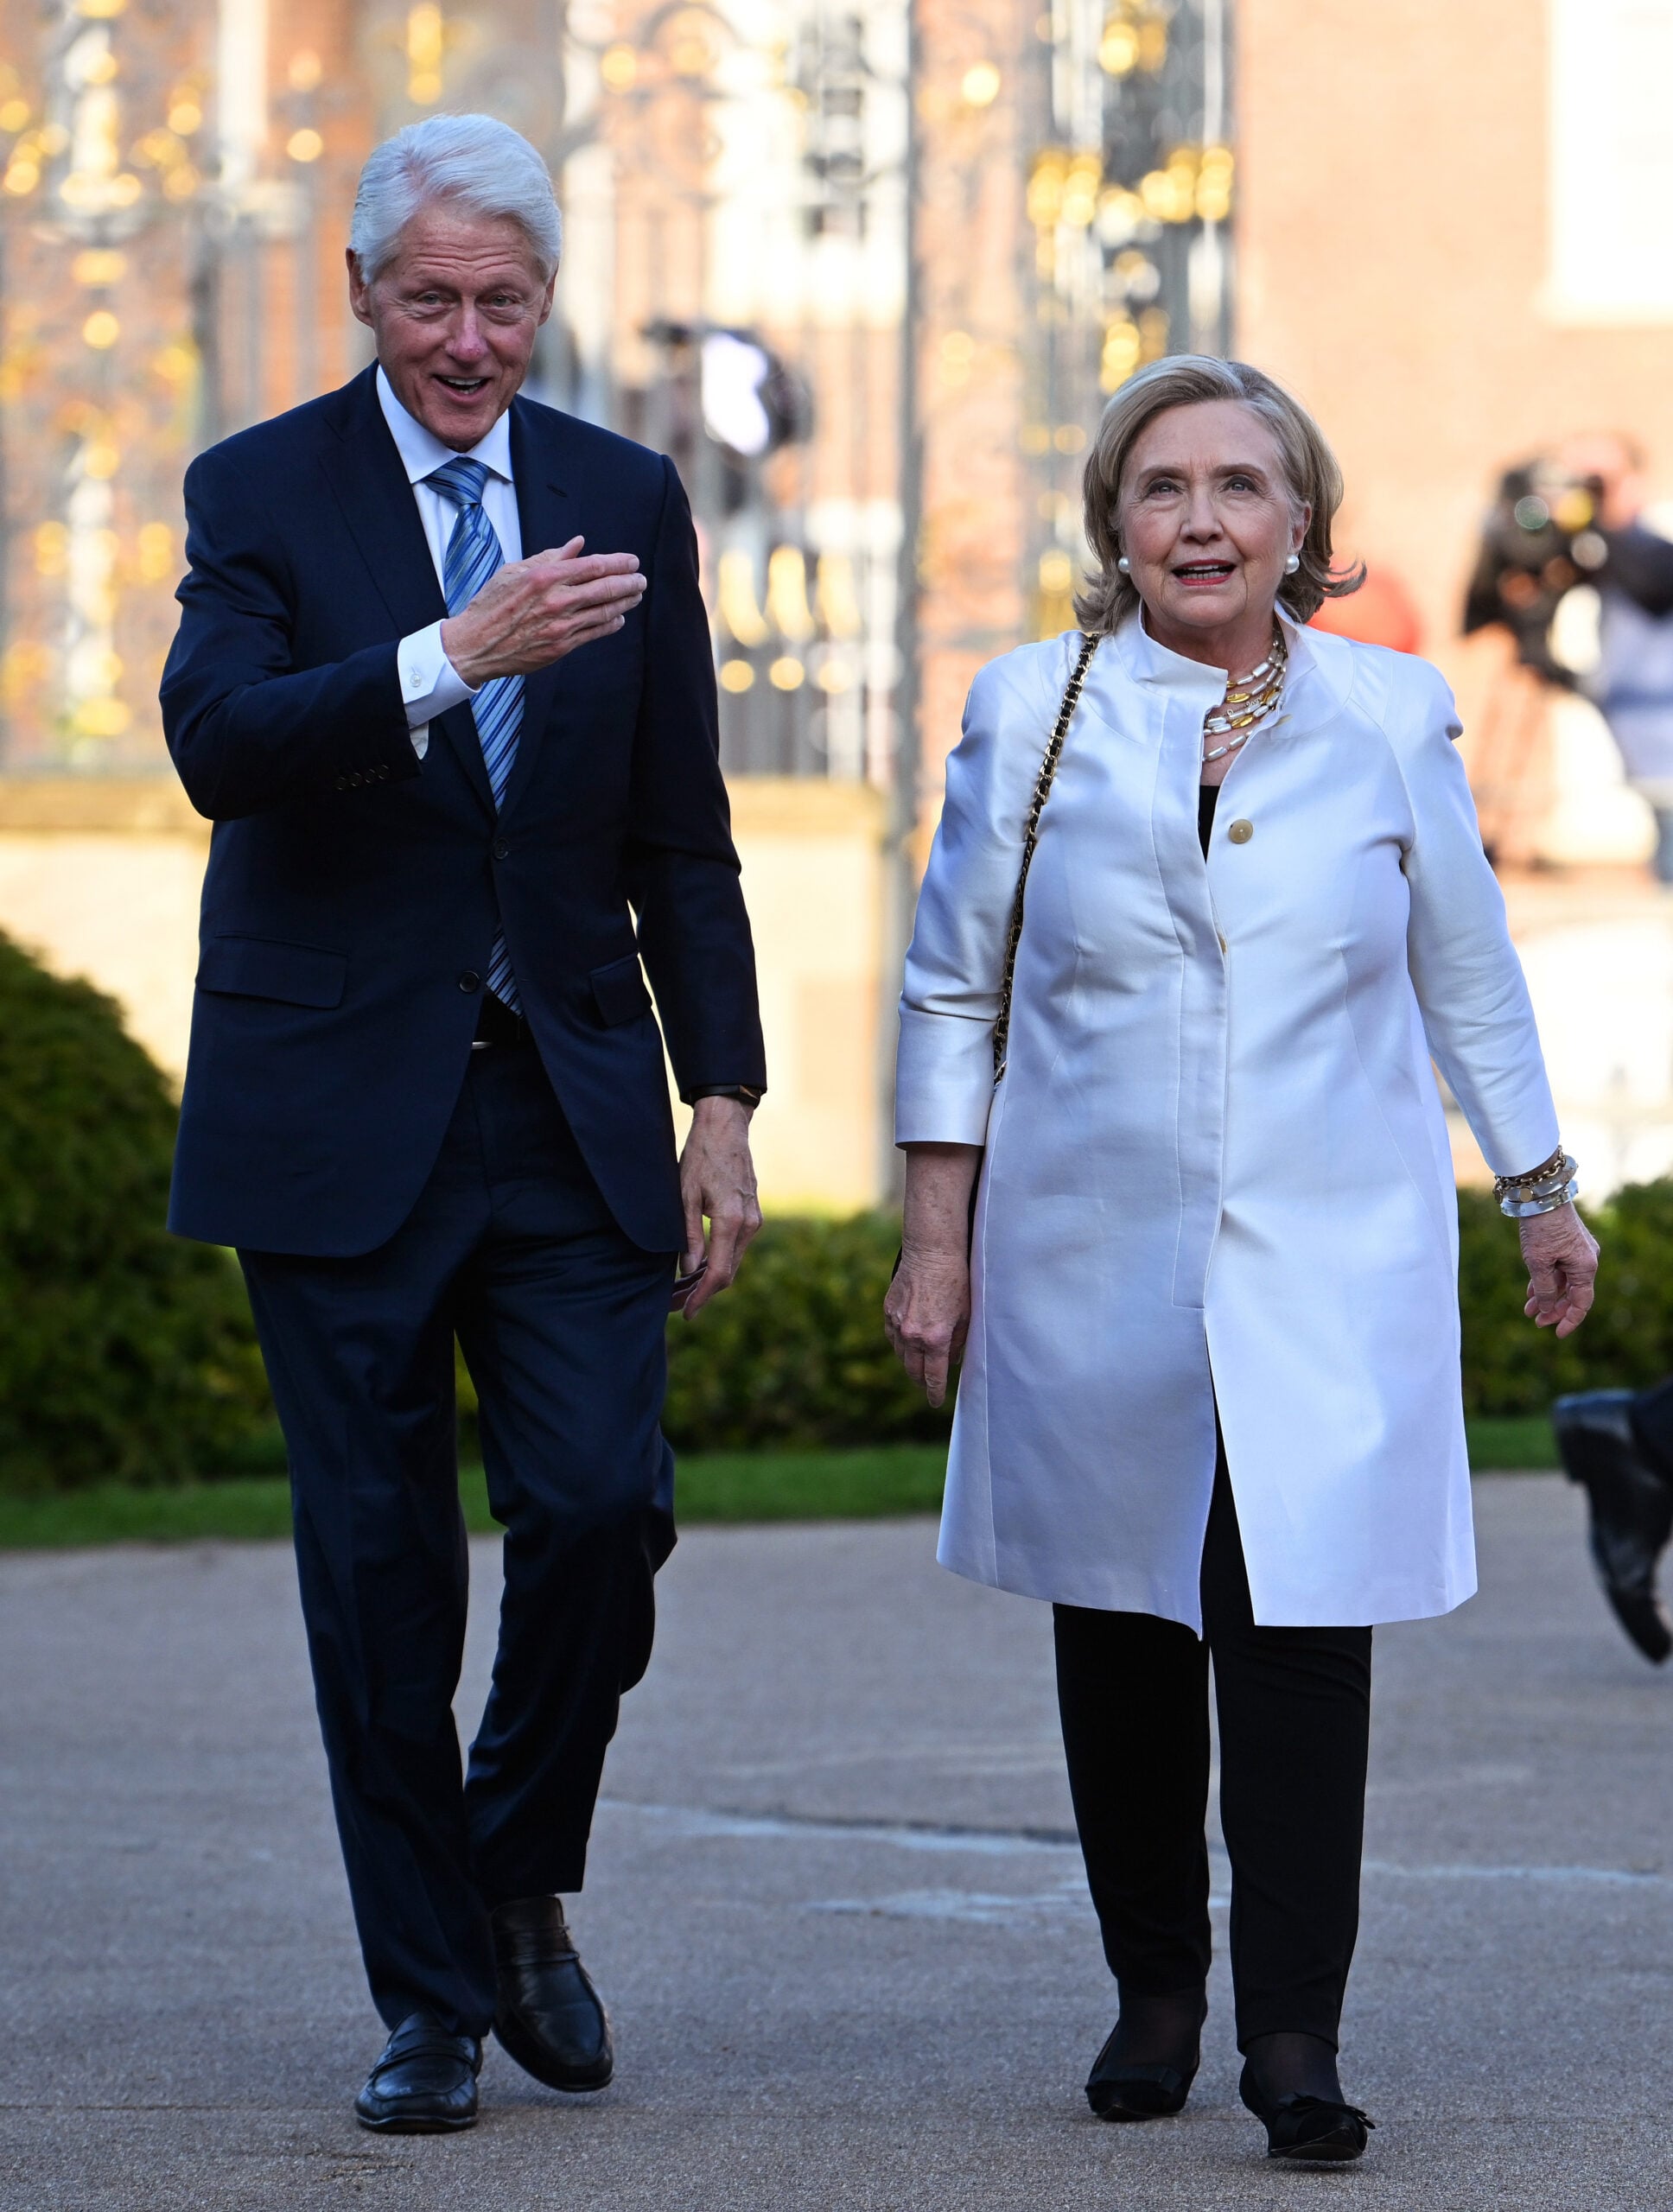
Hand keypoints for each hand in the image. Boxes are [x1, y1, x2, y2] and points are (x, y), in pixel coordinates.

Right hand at [441, 536, 646, 684]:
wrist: (475, 645)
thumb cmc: (491, 605)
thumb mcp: (515, 572)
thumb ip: (550, 557)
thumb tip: (578, 544)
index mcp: (545, 577)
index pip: (593, 566)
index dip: (618, 563)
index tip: (632, 561)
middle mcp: (557, 600)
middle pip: (606, 588)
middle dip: (629, 582)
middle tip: (641, 579)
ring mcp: (561, 626)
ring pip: (604, 612)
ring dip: (625, 602)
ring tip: (636, 595)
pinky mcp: (561, 647)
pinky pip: (594, 633)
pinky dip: (610, 624)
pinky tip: (619, 618)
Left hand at [676, 1096, 761, 1318]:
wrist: (726, 1129)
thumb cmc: (700, 1158)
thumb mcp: (684, 1196)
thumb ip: (687, 1236)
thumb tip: (688, 1269)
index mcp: (730, 1221)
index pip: (718, 1272)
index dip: (702, 1296)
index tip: (688, 1312)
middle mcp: (749, 1224)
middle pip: (729, 1271)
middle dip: (705, 1291)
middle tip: (681, 1303)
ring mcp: (755, 1219)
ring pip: (734, 1260)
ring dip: (713, 1276)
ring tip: (686, 1286)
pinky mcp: (754, 1213)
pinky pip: (738, 1246)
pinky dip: (721, 1259)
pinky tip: (701, 1263)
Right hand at [883, 1245, 970, 1408]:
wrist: (931, 1253)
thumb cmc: (956, 1281)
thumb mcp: (966, 1315)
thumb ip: (959, 1341)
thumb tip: (953, 1360)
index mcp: (935, 1338)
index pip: (933, 1376)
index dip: (934, 1392)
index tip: (935, 1402)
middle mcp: (913, 1335)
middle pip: (913, 1370)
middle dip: (920, 1382)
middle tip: (926, 1387)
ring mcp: (898, 1323)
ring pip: (900, 1355)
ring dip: (909, 1363)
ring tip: (917, 1367)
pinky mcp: (888, 1310)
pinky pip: (891, 1336)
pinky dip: (899, 1344)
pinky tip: (905, 1345)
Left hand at [1520, 1203, 1598, 1336]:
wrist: (1540, 1194)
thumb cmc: (1541, 1228)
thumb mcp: (1538, 1262)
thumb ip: (1544, 1288)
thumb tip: (1548, 1309)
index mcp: (1585, 1267)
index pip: (1582, 1302)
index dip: (1570, 1320)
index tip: (1557, 1334)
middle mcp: (1587, 1259)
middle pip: (1573, 1293)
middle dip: (1554, 1308)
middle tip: (1535, 1321)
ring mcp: (1578, 1250)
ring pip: (1563, 1281)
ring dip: (1547, 1295)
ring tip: (1528, 1309)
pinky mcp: (1568, 1243)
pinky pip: (1559, 1268)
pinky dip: (1546, 1280)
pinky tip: (1531, 1291)